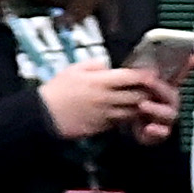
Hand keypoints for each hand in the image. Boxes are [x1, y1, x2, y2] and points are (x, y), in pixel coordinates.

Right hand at [40, 62, 175, 141]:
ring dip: (138, 106)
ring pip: (133, 111)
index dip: (146, 75)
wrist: (43, 115)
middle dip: (147, 92)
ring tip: (138, 101)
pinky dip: (125, 117)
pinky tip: (122, 112)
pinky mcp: (101, 127)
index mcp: (101, 82)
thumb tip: (108, 66)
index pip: (133, 77)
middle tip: (148, 89)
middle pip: (139, 96)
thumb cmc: (56, 91)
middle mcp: (107, 99)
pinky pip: (121, 122)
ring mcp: (105, 114)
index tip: (150, 74)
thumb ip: (94, 65)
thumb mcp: (73, 70)